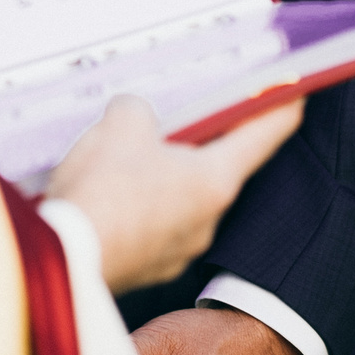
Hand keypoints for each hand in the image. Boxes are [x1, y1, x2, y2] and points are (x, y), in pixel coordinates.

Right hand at [45, 95, 300, 294]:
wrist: (60, 264)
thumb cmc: (101, 195)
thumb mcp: (120, 126)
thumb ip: (138, 110)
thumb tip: (134, 117)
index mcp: (215, 180)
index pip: (265, 134)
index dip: (280, 104)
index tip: (294, 87)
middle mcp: (207, 219)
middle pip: (217, 166)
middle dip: (199, 139)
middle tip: (182, 112)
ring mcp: (178, 249)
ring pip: (180, 197)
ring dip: (161, 174)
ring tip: (123, 153)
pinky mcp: (148, 267)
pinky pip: (152, 224)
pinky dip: (136, 204)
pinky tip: (106, 191)